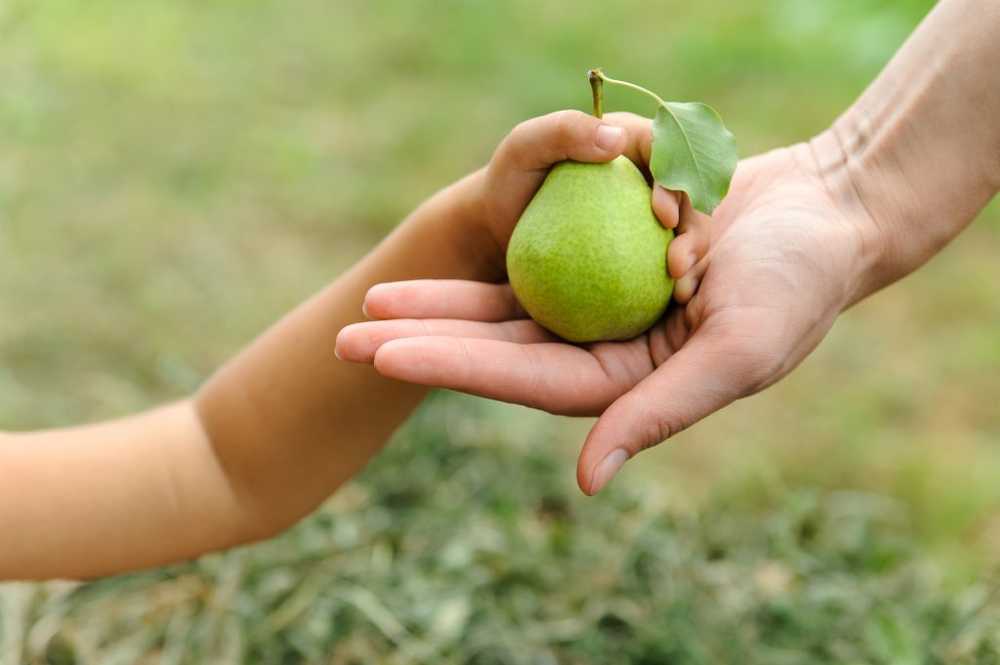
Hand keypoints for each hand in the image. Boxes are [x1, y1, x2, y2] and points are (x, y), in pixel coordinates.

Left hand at [338, 140, 866, 495]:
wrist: (827, 210)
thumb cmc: (797, 284)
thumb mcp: (735, 353)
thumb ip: (657, 413)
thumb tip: (585, 483)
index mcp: (627, 383)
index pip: (523, 379)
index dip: (451, 367)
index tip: (381, 355)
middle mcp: (605, 348)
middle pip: (498, 348)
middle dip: (422, 342)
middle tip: (343, 337)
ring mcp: (602, 301)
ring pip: (505, 304)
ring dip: (441, 301)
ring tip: (373, 298)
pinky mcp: (607, 255)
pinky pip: (540, 253)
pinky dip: (495, 250)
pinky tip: (441, 253)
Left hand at [464, 109, 709, 295]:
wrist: (500, 228)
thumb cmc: (509, 182)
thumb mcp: (524, 146)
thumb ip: (564, 131)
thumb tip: (616, 140)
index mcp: (634, 140)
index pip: (671, 153)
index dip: (678, 182)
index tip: (662, 216)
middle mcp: (651, 174)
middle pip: (692, 195)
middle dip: (696, 228)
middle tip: (677, 263)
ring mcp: (651, 213)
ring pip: (690, 230)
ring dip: (695, 257)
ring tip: (680, 289)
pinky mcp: (645, 245)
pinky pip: (668, 261)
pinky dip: (676, 280)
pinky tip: (671, 304)